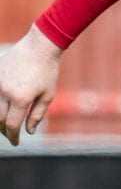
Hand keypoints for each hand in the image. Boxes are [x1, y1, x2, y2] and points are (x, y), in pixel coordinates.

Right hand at [0, 24, 62, 145]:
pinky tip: (4, 108)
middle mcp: (5, 92)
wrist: (40, 46)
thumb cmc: (48, 70)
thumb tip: (29, 131)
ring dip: (0, 119)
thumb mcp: (48, 94)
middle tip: (12, 134)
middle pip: (0, 119)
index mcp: (20, 98)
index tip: (16, 142)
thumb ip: (37, 114)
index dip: (13, 137)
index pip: (12, 125)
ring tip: (7, 123)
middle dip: (5, 130)